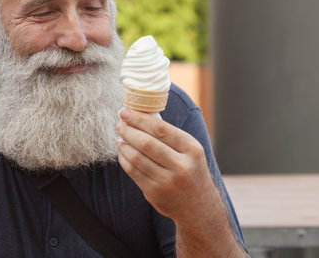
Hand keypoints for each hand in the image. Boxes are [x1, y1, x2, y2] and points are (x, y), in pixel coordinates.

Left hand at [116, 109, 247, 256]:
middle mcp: (181, 166)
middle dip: (129, 131)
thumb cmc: (191, 170)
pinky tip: (123, 153)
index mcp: (192, 149)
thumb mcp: (190, 151)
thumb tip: (139, 116)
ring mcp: (167, 181)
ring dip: (124, 145)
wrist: (199, 207)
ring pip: (137, 158)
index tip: (126, 112)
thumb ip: (170, 135)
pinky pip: (134, 172)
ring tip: (120, 138)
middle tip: (119, 124)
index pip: (161, 129)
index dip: (139, 119)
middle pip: (146, 143)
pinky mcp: (155, 193)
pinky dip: (125, 160)